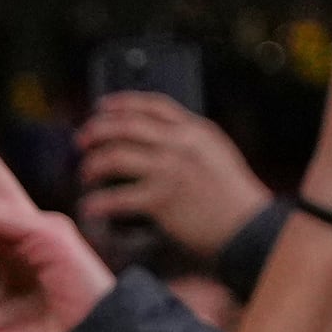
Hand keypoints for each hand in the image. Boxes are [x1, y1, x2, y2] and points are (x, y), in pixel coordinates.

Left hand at [76, 86, 261, 257]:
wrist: (250, 228)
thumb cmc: (236, 199)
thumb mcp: (218, 156)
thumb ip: (192, 144)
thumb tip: (160, 140)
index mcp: (196, 131)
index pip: (153, 105)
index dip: (122, 103)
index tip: (101, 107)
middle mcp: (181, 144)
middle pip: (126, 125)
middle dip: (96, 130)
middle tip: (81, 141)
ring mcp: (170, 170)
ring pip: (115, 156)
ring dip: (93, 165)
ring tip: (85, 175)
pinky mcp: (162, 200)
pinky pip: (118, 198)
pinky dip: (99, 204)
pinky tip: (90, 209)